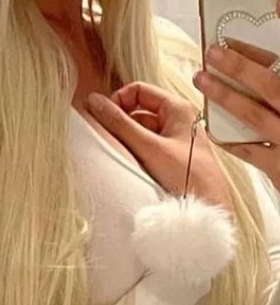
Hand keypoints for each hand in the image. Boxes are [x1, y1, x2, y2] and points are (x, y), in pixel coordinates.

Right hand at [86, 82, 232, 212]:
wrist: (209, 214)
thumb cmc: (189, 177)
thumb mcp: (149, 148)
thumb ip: (119, 124)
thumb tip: (94, 101)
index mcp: (178, 109)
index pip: (139, 90)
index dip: (119, 100)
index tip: (106, 118)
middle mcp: (178, 120)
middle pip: (138, 111)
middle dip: (121, 124)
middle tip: (108, 138)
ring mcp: (175, 140)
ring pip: (141, 131)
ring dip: (127, 140)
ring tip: (120, 155)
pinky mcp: (172, 158)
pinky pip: (146, 148)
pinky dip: (135, 153)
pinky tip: (130, 166)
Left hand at [192, 0, 279, 191]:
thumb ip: (277, 85)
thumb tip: (274, 27)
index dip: (259, 52)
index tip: (236, 37)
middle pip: (272, 87)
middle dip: (241, 67)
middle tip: (213, 52)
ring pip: (256, 116)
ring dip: (226, 96)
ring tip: (202, 78)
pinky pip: (251, 151)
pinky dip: (231, 137)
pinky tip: (213, 126)